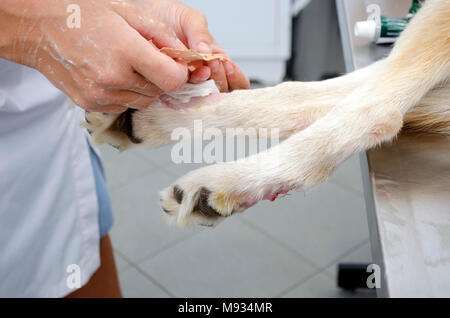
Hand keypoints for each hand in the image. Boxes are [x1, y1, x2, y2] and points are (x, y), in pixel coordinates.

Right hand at [0, 0, 189, 112]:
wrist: (37, 28)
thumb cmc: (80, 15)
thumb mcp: (126, 12)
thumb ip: (160, 33)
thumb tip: (183, 54)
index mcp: (125, 51)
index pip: (172, 79)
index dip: (179, 72)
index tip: (174, 64)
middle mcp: (113, 78)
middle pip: (160, 92)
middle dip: (161, 78)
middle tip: (149, 61)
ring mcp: (100, 95)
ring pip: (144, 102)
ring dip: (145, 88)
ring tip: (129, 66)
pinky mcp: (91, 104)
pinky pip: (124, 106)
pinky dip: (127, 95)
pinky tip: (115, 76)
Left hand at [147, 0, 249, 91]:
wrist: (140, 14)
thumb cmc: (167, 14)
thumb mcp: (190, 19)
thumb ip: (201, 34)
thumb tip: (207, 52)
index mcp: (212, 56)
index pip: (232, 73)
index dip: (235, 76)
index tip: (228, 68)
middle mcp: (201, 70)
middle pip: (219, 85)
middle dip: (218, 79)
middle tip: (211, 69)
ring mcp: (185, 78)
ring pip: (201, 91)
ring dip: (202, 83)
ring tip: (198, 72)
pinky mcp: (169, 83)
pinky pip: (179, 93)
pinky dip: (183, 89)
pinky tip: (184, 80)